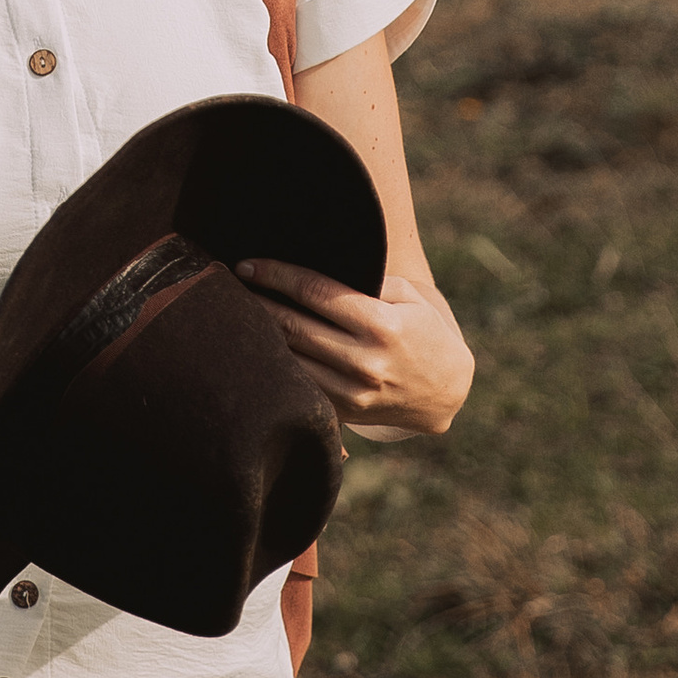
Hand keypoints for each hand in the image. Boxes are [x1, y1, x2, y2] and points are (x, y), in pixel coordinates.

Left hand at [239, 260, 474, 439]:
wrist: (449, 392)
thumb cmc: (426, 331)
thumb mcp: (411, 297)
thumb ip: (369, 282)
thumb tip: (315, 270)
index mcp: (381, 325)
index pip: (315, 292)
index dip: (276, 275)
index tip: (247, 264)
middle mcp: (365, 361)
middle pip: (293, 326)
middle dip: (257, 301)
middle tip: (229, 284)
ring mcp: (353, 392)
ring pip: (290, 359)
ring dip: (259, 335)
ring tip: (236, 313)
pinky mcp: (345, 413)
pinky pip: (299, 386)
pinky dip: (276, 366)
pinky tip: (258, 348)